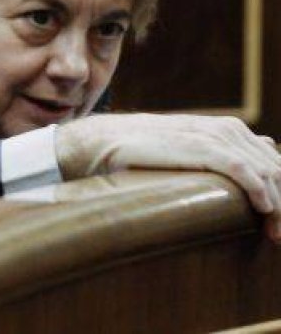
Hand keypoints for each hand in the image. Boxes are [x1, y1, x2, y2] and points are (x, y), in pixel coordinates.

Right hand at [57, 113, 280, 241]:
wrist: (102, 141)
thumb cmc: (141, 151)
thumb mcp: (186, 149)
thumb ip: (223, 150)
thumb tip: (262, 148)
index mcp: (228, 130)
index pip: (274, 161)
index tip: (277, 223)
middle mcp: (227, 130)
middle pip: (277, 167)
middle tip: (279, 234)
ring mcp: (214, 136)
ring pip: (266, 170)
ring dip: (278, 204)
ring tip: (275, 231)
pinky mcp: (199, 146)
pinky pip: (242, 168)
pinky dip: (259, 189)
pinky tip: (263, 207)